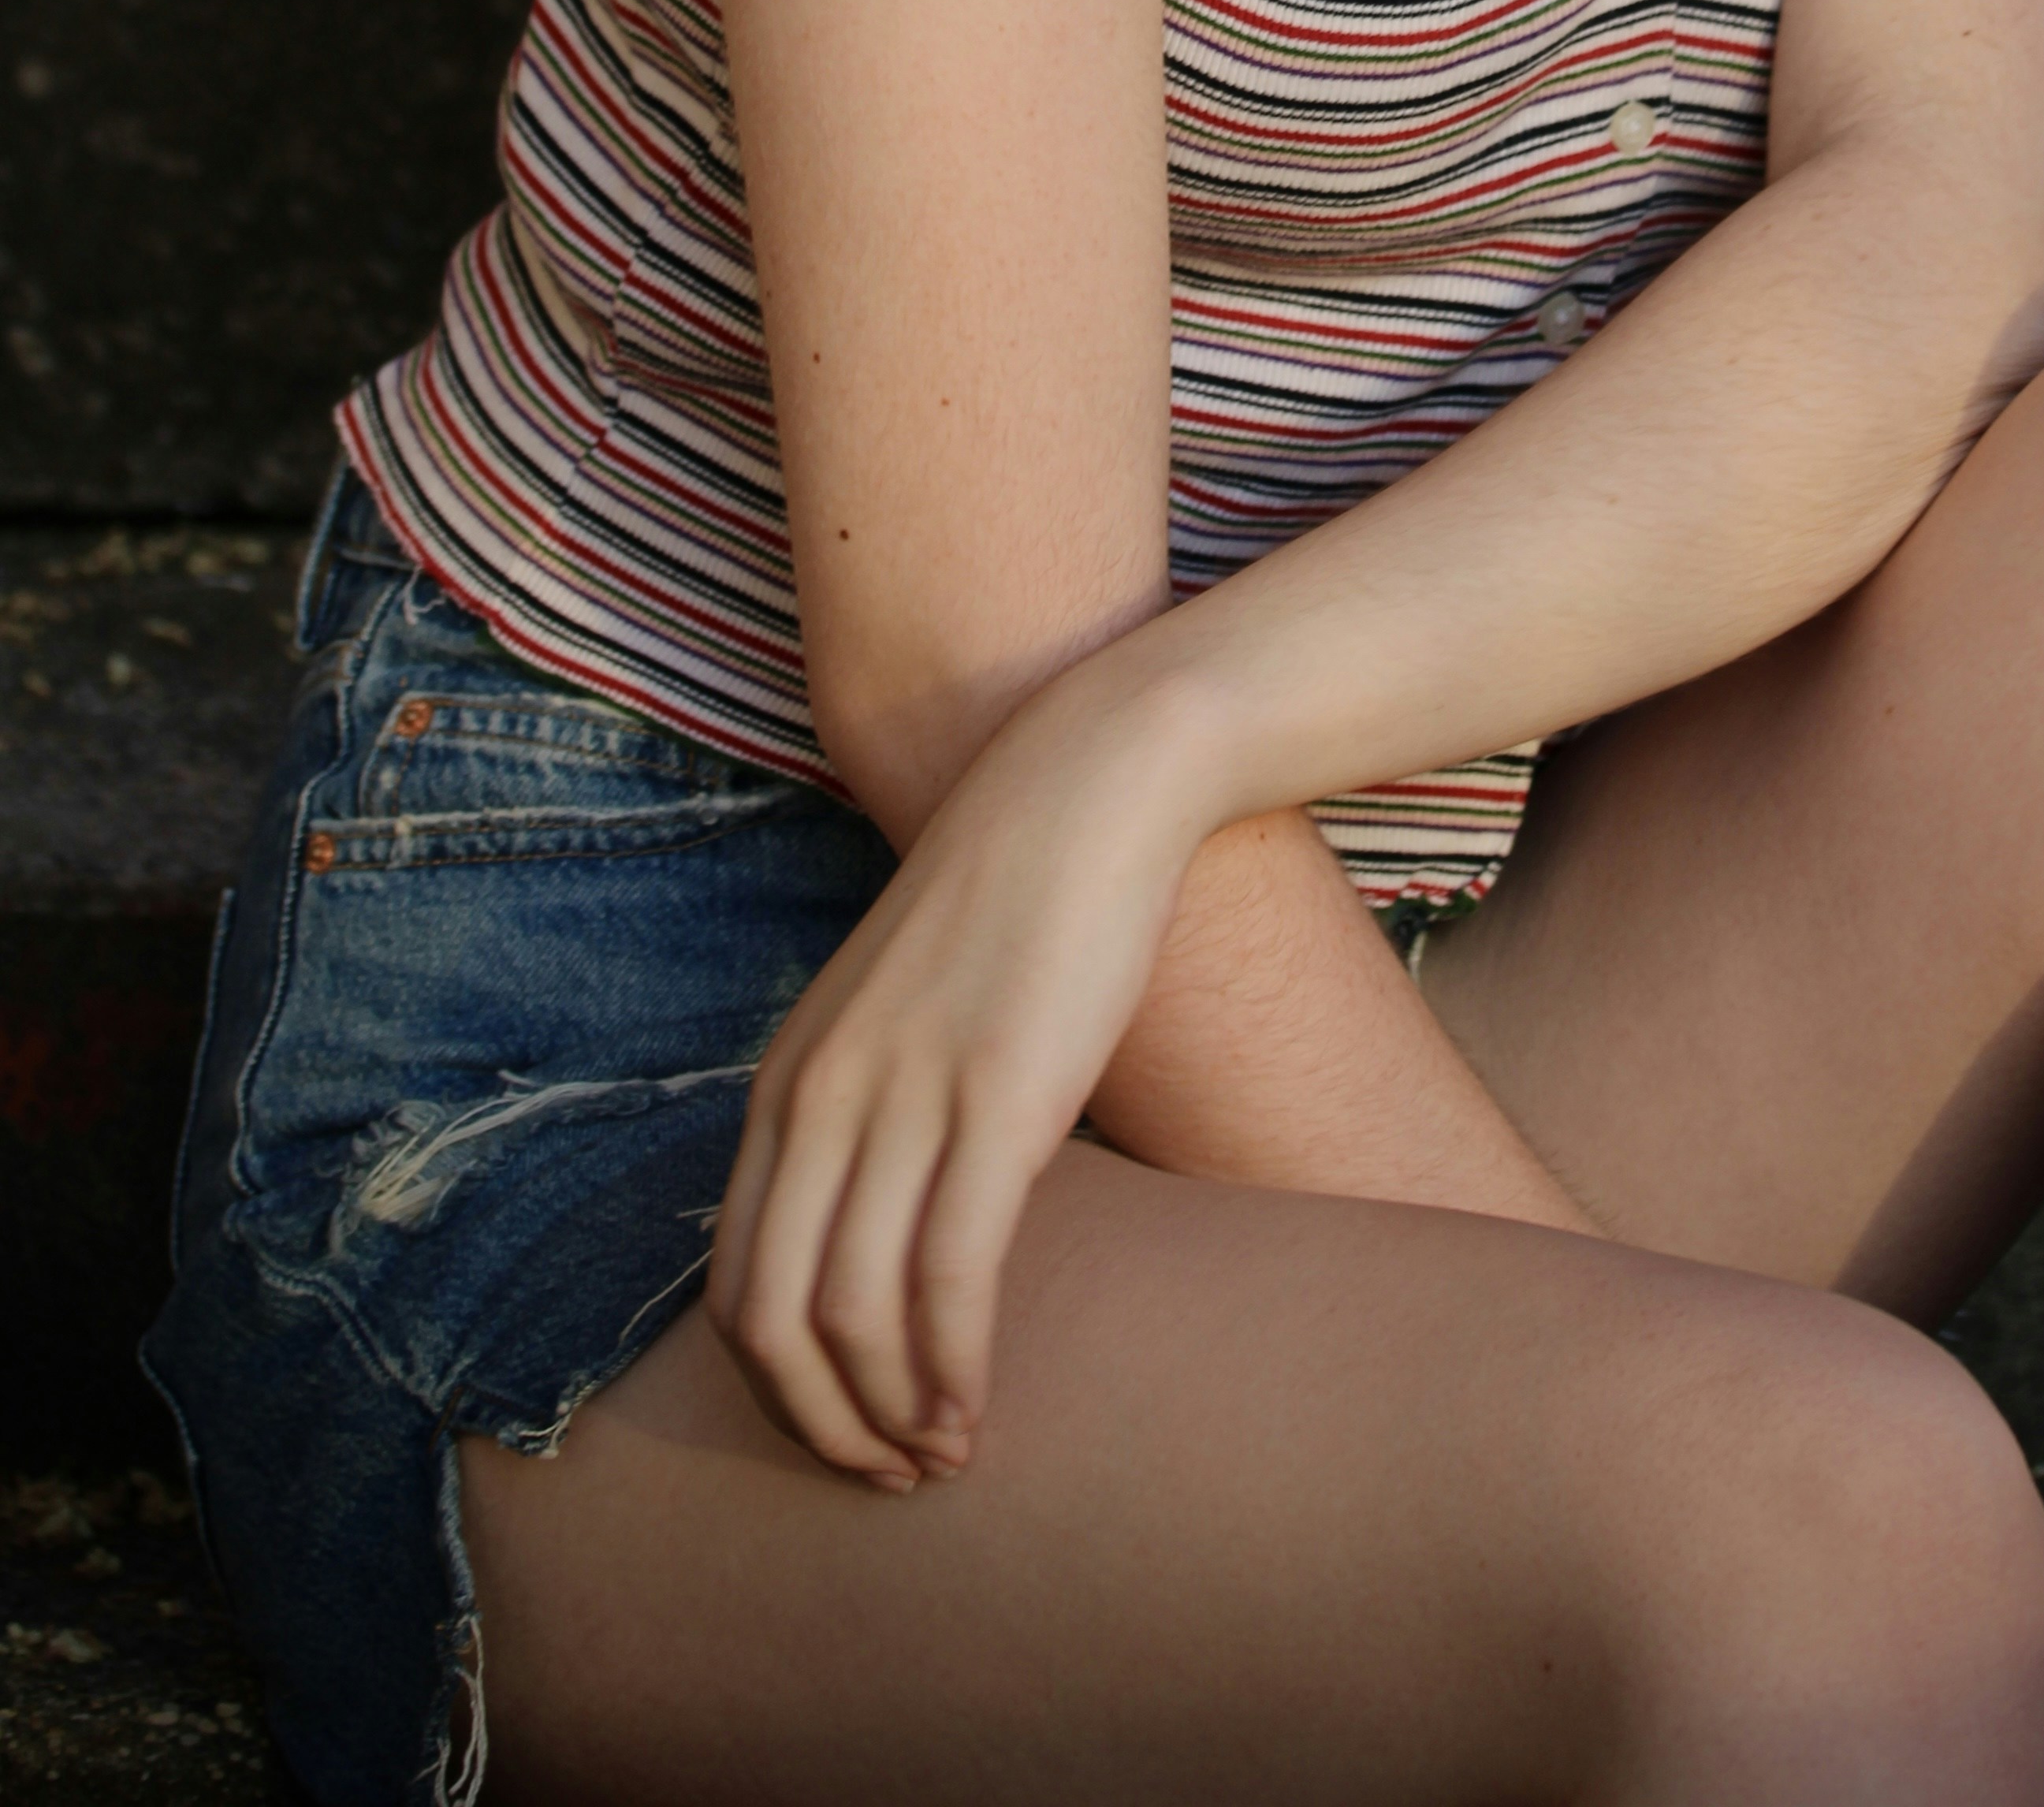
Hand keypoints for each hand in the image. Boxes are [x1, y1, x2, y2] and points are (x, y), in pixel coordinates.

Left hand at [707, 658, 1204, 1484]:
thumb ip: (864, 1104)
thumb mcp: (894, 1010)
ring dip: (892, 1416)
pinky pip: (949, 1279)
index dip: (780, 1389)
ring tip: (941, 1457)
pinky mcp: (998, 1101)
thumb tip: (874, 1224)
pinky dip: (953, 1370)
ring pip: (855, 1315)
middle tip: (886, 1476)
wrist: (1087, 790)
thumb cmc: (1009, 907)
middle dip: (821, 1425)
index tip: (845, 1432)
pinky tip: (979, 1407)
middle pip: (772, 1320)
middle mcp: (822, 1096)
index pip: (735, 1282)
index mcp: (787, 1081)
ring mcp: (905, 1097)